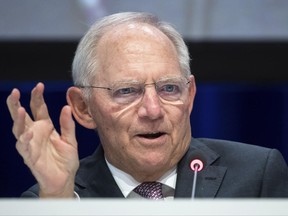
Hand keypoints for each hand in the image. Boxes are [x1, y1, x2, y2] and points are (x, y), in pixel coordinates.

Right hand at [6, 83, 78, 197]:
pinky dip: (25, 140)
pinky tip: (27, 134)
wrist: (65, 178)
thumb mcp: (70, 139)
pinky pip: (24, 148)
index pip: (38, 109)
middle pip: (22, 116)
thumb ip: (67, 125)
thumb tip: (65, 107)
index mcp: (45, 127)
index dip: (37, 97)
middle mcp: (35, 133)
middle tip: (15, 92)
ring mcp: (31, 144)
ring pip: (19, 130)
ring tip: (19, 109)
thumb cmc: (65, 160)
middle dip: (16, 104)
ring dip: (18, 120)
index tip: (39, 85)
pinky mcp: (30, 157)